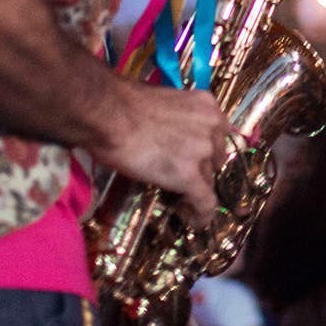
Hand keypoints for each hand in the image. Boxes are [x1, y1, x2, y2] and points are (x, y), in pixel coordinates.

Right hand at [94, 81, 233, 216]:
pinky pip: (205, 203)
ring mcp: (203, 152)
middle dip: (200, 168)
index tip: (195, 161)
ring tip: (179, 199)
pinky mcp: (189, 176)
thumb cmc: (123, 103)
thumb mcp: (163, 102)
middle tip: (181, 177)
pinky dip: (201, 215)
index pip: (216, 135)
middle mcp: (213, 126)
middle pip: (215, 158)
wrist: (109, 113)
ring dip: (195, 189)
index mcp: (207, 105)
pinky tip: (196, 223)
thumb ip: (177, 119)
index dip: (206, 152)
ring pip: (208, 180)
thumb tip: (170, 135)